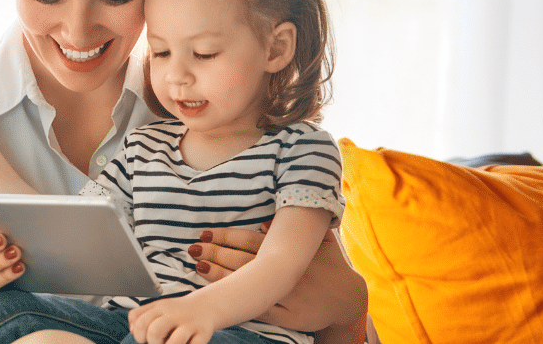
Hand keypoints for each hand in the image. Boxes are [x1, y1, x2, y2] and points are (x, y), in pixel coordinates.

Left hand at [128, 294, 213, 343]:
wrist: (206, 306)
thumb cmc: (178, 312)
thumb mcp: (159, 308)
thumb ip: (141, 316)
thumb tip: (132, 330)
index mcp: (160, 307)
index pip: (139, 320)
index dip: (138, 334)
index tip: (144, 338)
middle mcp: (173, 314)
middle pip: (154, 331)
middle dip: (152, 342)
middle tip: (158, 343)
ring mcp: (189, 324)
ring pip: (174, 342)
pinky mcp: (203, 333)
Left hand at [187, 223, 367, 332]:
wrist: (349, 301)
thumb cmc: (330, 266)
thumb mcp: (320, 243)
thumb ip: (297, 229)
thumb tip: (262, 224)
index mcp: (290, 252)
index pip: (251, 242)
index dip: (226, 237)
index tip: (205, 234)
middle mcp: (286, 272)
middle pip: (243, 261)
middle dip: (216, 254)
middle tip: (193, 249)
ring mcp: (286, 295)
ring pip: (248, 285)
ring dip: (220, 277)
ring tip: (197, 267)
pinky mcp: (288, 317)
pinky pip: (259, 310)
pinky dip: (239, 302)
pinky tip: (220, 296)